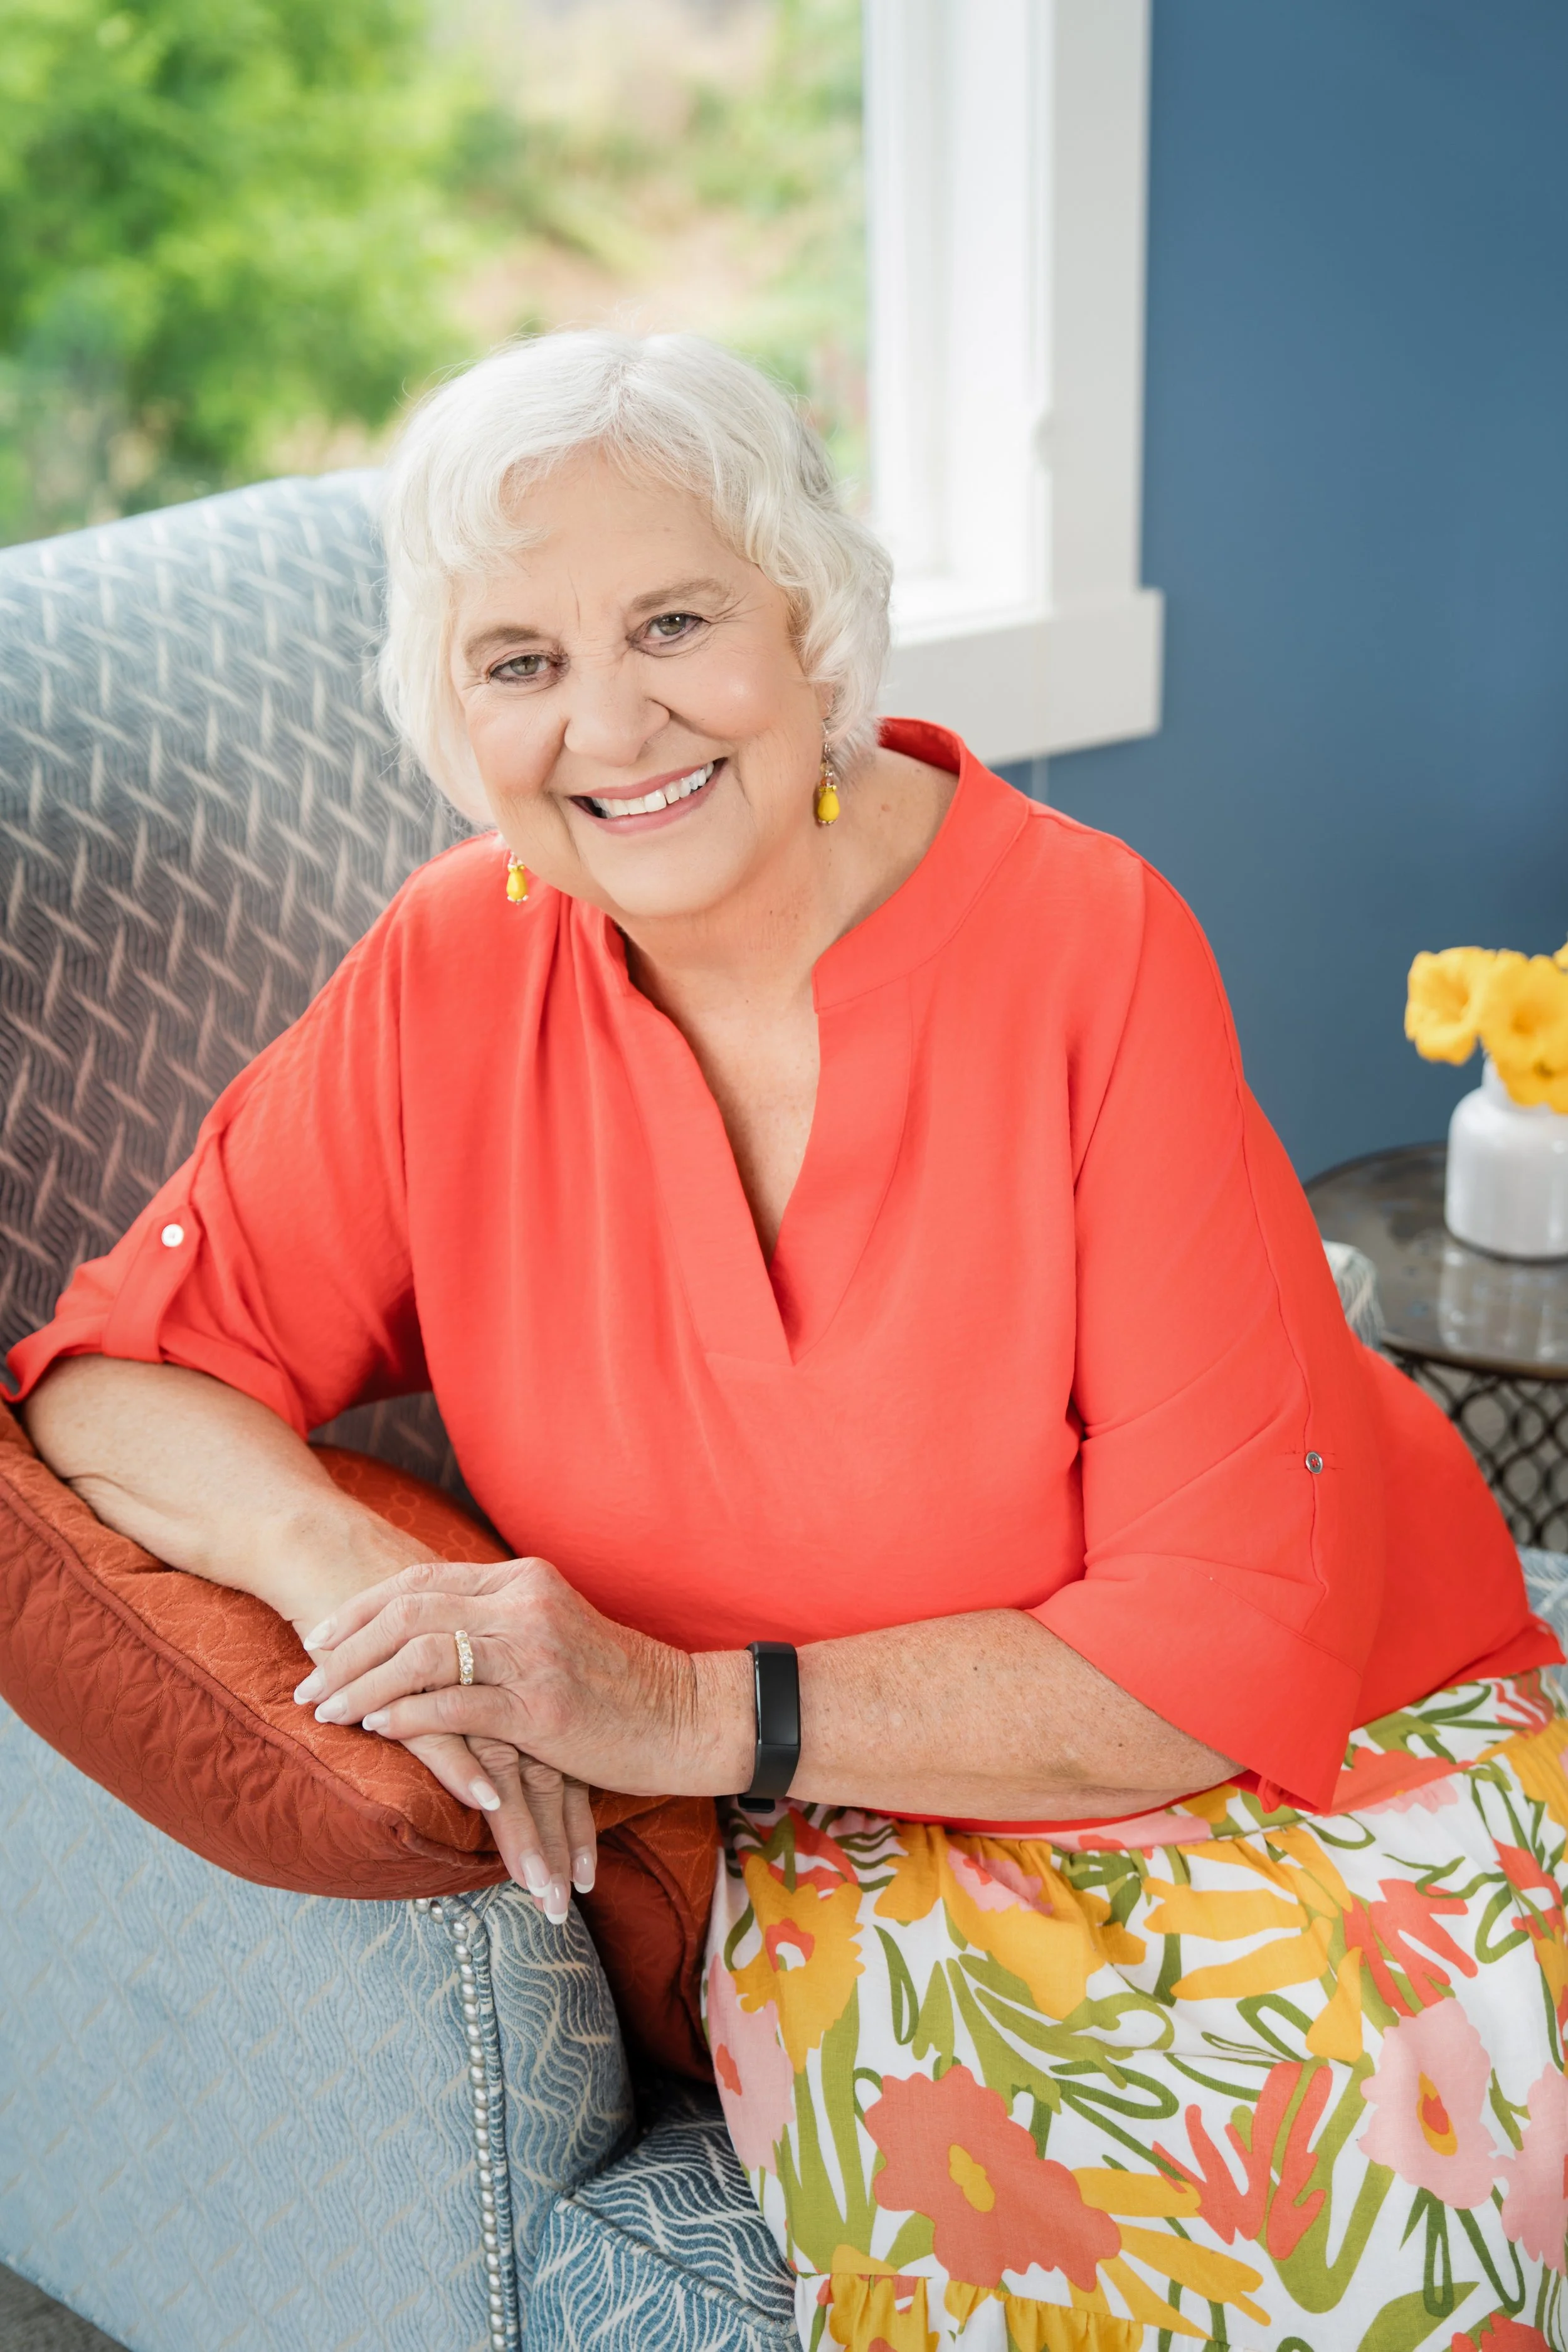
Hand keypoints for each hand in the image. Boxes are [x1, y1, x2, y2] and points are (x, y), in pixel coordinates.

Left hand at [293, 1553, 751, 1804]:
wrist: (687, 1715)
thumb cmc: (618, 1683)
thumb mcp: (554, 1632)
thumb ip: (499, 1621)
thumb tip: (433, 1633)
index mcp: (522, 1580)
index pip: (421, 1579)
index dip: (361, 1608)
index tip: (319, 1638)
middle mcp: (523, 1605)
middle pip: (409, 1610)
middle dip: (346, 1648)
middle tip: (305, 1682)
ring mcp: (533, 1653)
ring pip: (422, 1655)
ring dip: (362, 1684)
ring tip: (326, 1711)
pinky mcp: (541, 1708)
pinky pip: (455, 1705)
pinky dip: (408, 1716)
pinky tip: (378, 1730)